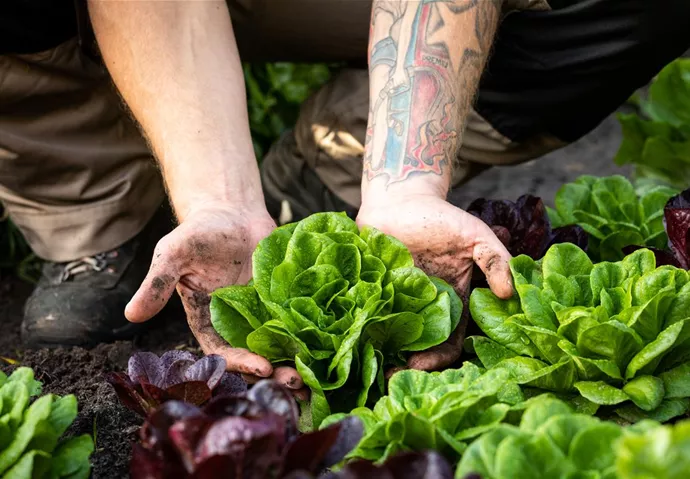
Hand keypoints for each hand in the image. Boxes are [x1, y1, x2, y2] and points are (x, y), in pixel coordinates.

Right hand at [124, 204, 305, 394]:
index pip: (222, 352)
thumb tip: (131, 315)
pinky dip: (310, 337)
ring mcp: (263, 314)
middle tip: (296, 382)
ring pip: (279, 346)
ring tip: (314, 374)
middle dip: (274, 374)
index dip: (240, 363)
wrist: (233, 212)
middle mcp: (236, 324)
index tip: (261, 367)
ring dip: (294, 362)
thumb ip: (157, 284)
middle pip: (255, 358)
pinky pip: (297, 324)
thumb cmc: (200, 233)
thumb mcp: (174, 253)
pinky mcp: (284, 302)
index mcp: (208, 321)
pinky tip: (327, 346)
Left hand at [357, 193, 513, 370]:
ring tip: (369, 365)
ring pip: (390, 340)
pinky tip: (353, 339)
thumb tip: (509, 293)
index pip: (449, 345)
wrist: (400, 199)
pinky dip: (361, 330)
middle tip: (391, 378)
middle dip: (408, 367)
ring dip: (382, 355)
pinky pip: (366, 317)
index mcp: (451, 304)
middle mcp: (422, 310)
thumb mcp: (475, 236)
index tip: (421, 365)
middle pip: (418, 350)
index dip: (439, 359)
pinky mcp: (371, 293)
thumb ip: (495, 261)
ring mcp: (395, 303)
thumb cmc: (441, 218)